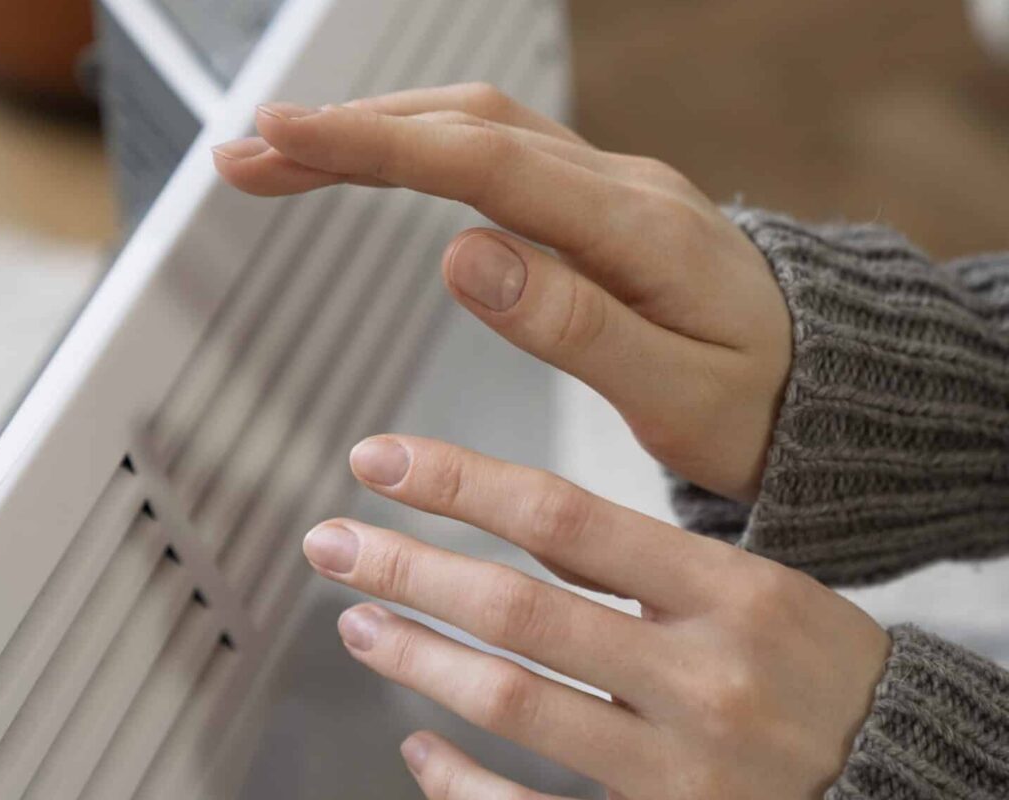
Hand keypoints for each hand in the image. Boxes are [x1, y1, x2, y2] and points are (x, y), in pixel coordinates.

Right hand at [213, 83, 791, 501]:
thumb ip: (574, 325)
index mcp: (638, 230)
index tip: (281, 138)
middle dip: (349, 130)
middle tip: (247, 152)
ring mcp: (611, 186)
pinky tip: (378, 161)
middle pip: (467, 125)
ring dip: (376, 130)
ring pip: (477, 125)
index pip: (484, 163)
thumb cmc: (760, 402)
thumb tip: (463, 256)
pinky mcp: (599, 202)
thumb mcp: (678, 394)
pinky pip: (498, 151)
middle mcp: (620, 186)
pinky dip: (421, 148)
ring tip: (283, 154)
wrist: (829, 383)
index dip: (375, 147)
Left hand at [300, 435, 889, 798]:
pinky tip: (419, 751)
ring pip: (514, 705)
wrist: (913, 778)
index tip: (378, 461)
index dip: (455, 483)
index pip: (562, 516)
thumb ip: (640, 559)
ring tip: (359, 625)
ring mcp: (683, 773)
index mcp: (732, 592)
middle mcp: (704, 678)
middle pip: (517, 610)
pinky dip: (462, 784)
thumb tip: (510, 521)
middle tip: (331, 543)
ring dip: (417, 661)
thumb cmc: (818, 671)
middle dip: (407, 569)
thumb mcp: (754, 587)